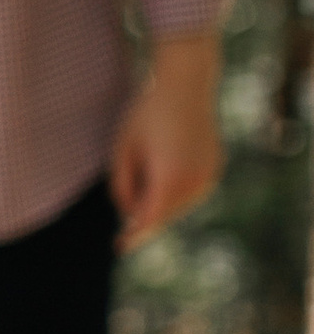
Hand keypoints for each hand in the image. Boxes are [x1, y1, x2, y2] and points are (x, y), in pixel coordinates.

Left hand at [111, 34, 222, 249]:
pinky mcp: (214, 171)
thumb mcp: (122, 151)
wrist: (185, 85)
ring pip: (178, 206)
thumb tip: (129, 214)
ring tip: (149, 168)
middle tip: (128, 207)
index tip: (119, 248)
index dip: (133, 236)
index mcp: (168, 178)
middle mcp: (193, 183)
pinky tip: (165, 167)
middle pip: (163, 215)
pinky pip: (190, 193)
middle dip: (144, 216)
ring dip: (159, 203)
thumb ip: (121, 187)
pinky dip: (175, 193)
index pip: (148, 219)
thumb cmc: (146, 115)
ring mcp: (208, 178)